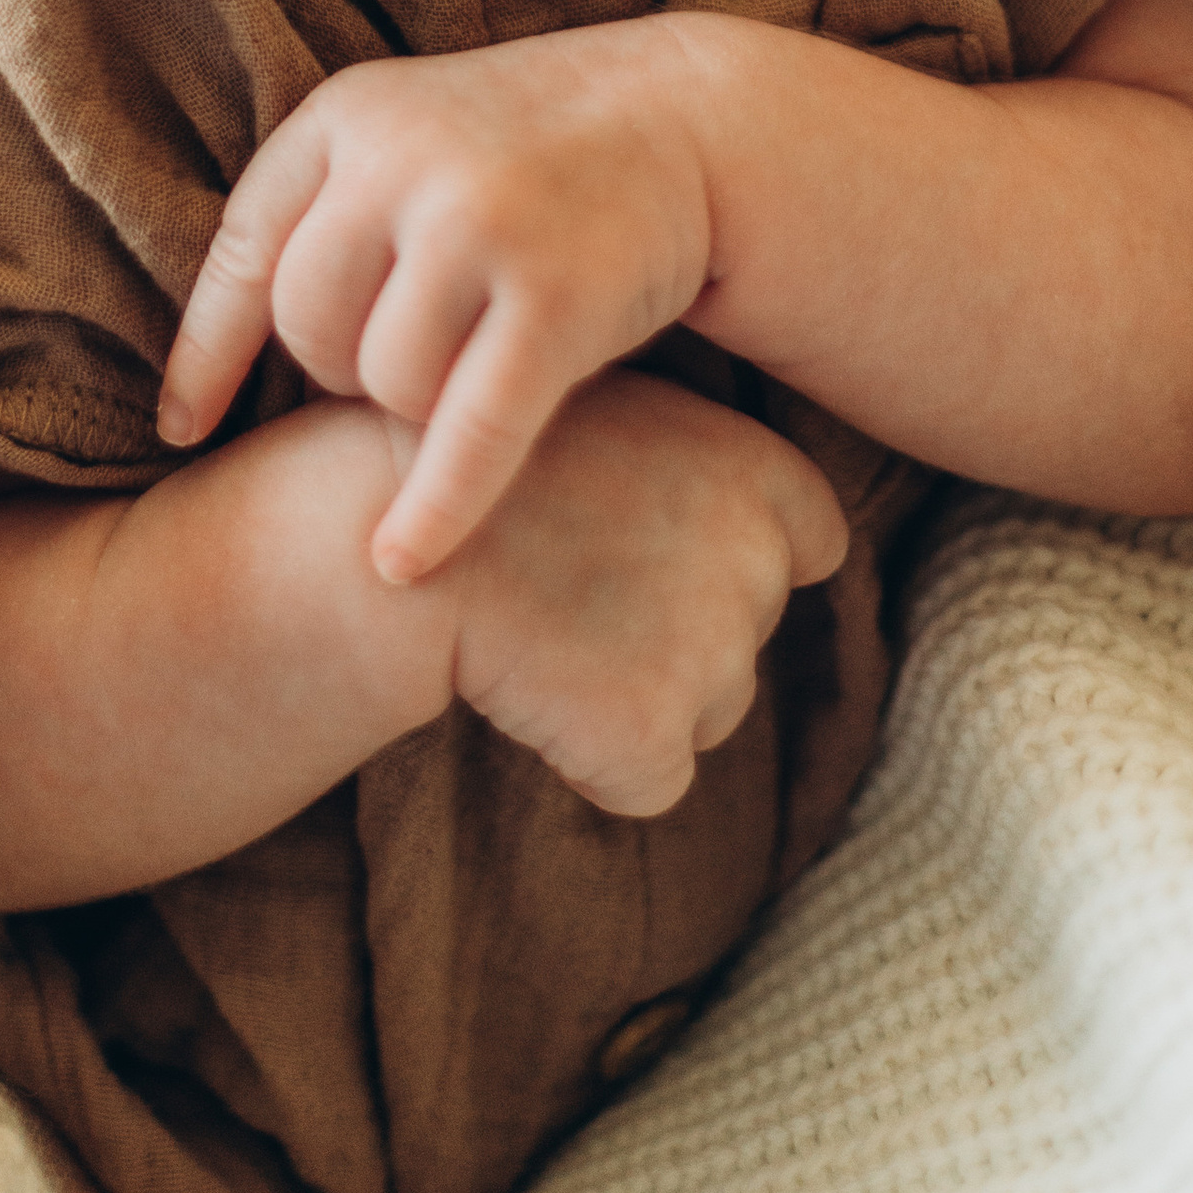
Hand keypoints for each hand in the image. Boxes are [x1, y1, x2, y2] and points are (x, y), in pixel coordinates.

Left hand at [161, 25, 715, 582]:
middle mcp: (404, 160)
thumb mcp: (410, 137)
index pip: (244, 253)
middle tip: (404, 369)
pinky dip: (434, 509)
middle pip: (308, 328)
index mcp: (350, 115)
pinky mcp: (559, 299)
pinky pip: (469, 434)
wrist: (694, 125)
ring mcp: (483, 226)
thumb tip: (199, 374)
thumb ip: (325, 215)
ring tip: (463, 377)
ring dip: (411, 411)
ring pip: (383, 385)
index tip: (182, 431)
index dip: (206, 353)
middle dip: (341, 371)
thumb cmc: (526, 154)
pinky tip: (402, 563)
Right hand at [433, 370, 845, 819]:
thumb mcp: (611, 409)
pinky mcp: (649, 731)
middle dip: (678, 629)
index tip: (667, 550)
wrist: (378, 528)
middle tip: (571, 582)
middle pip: (750, 633)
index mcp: (758, 471)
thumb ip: (695, 460)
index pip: (814, 541)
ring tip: (545, 629)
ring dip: (641, 695)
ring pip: (709, 713)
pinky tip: (531, 690)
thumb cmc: (482, 459)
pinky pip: (650, 783)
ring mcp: (710, 650)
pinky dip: (597, 760)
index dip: (741, 554)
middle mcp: (756, 560)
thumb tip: (763, 530)